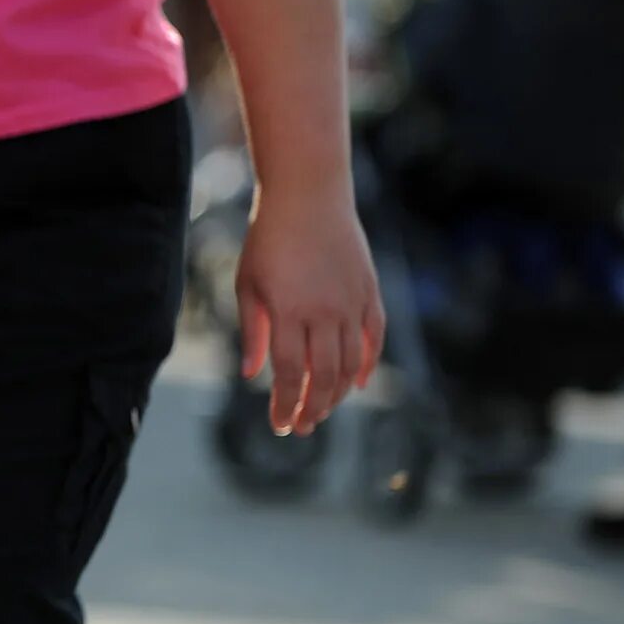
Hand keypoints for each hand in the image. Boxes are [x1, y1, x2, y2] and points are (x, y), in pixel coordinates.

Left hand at [235, 183, 383, 436]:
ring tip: (323, 410)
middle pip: (322, 376)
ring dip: (337, 393)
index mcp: (288, 311)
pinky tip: (357, 383)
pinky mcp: (370, 292)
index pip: (288, 374)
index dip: (285, 405)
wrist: (308, 195)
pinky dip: (367, 364)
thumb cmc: (268, 239)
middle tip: (302, 427)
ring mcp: (351, 303)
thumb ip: (253, 331)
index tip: (280, 426)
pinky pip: (374, 338)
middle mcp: (323, 312)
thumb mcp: (248, 283)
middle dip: (312, 409)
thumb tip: (253, 376)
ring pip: (350, 363)